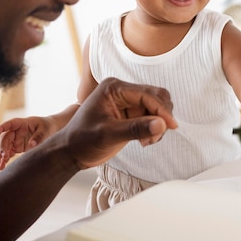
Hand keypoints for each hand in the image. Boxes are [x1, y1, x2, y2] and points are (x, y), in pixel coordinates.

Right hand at [0, 116, 53, 169]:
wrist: (51, 129)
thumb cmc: (47, 126)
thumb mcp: (45, 130)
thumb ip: (38, 136)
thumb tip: (32, 144)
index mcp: (22, 123)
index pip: (10, 124)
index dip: (2, 127)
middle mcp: (16, 131)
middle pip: (5, 138)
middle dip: (2, 147)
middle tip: (3, 156)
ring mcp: (16, 140)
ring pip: (4, 147)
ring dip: (0, 155)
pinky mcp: (17, 147)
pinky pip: (9, 153)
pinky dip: (5, 160)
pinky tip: (1, 166)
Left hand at [59, 77, 177, 168]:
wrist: (70, 152)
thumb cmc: (82, 140)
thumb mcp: (108, 135)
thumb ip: (135, 129)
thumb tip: (162, 125)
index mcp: (113, 88)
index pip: (146, 94)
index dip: (161, 110)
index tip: (171, 126)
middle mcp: (122, 90)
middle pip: (155, 96)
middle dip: (161, 116)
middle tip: (157, 136)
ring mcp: (126, 101)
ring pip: (156, 107)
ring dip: (158, 124)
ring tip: (148, 141)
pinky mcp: (130, 113)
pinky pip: (151, 116)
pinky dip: (153, 128)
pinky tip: (145, 140)